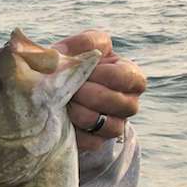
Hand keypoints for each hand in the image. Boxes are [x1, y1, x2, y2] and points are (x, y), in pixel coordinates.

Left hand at [52, 30, 146, 151]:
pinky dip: (77, 133)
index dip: (107, 75)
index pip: (130, 78)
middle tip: (73, 89)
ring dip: (84, 114)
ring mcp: (115, 124)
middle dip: (93, 95)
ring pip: (111, 126)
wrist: (55, 95)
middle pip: (121, 104)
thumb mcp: (80, 48)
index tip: (88, 70)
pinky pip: (93, 142)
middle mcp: (128, 103)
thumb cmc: (74, 66)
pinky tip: (64, 121)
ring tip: (67, 103)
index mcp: (130, 76)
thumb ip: (81, 44)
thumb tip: (64, 54)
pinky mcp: (97, 142)